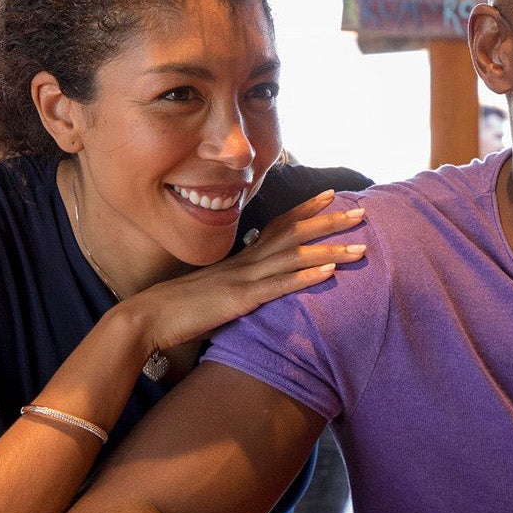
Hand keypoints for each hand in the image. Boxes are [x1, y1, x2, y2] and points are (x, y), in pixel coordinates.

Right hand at [124, 190, 366, 353]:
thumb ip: (237, 283)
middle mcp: (246, 261)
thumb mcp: (216, 290)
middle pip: (295, 233)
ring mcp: (245, 278)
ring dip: (330, 250)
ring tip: (361, 246)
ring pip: (295, 258)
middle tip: (363, 212)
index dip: (306, 210)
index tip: (332, 196)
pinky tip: (329, 270)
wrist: (149, 316)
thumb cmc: (180, 308)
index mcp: (241, 257)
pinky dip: (306, 276)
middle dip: (330, 222)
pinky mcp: (241, 299)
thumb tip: (253, 285)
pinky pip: (279, 286)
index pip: (279, 225)